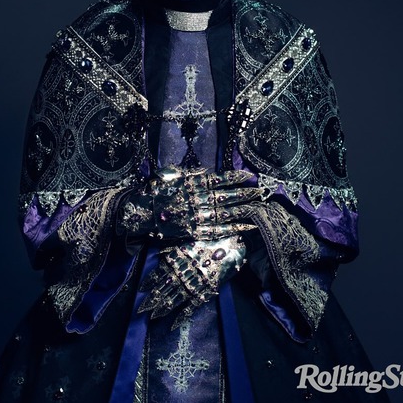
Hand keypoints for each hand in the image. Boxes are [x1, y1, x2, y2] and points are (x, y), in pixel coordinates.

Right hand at [117, 167, 263, 240]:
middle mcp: (200, 199)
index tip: (248, 175)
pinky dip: (235, 228)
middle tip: (261, 190)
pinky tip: (248, 225)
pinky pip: (220, 230)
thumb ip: (190, 173)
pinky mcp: (197, 231)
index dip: (235, 177)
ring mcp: (199, 216)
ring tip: (259, 205)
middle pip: (228, 195)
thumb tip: (207, 171)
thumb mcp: (172, 175)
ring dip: (244, 208)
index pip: (220, 179)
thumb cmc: (155, 192)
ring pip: (228, 212)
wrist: (142, 213)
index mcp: (194, 184)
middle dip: (245, 192)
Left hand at [138, 235, 246, 327]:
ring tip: (152, 317)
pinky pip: (191, 306)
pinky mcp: (205, 291)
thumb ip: (173, 249)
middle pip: (163, 289)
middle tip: (139, 311)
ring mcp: (193, 283)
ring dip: (162, 308)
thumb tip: (158, 254)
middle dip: (151, 300)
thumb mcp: (188, 239)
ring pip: (173, 299)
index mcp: (177, 258)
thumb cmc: (210, 237)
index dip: (149, 282)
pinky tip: (172, 325)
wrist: (233, 242)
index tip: (140, 290)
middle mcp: (183, 271)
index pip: (158, 273)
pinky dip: (181, 316)